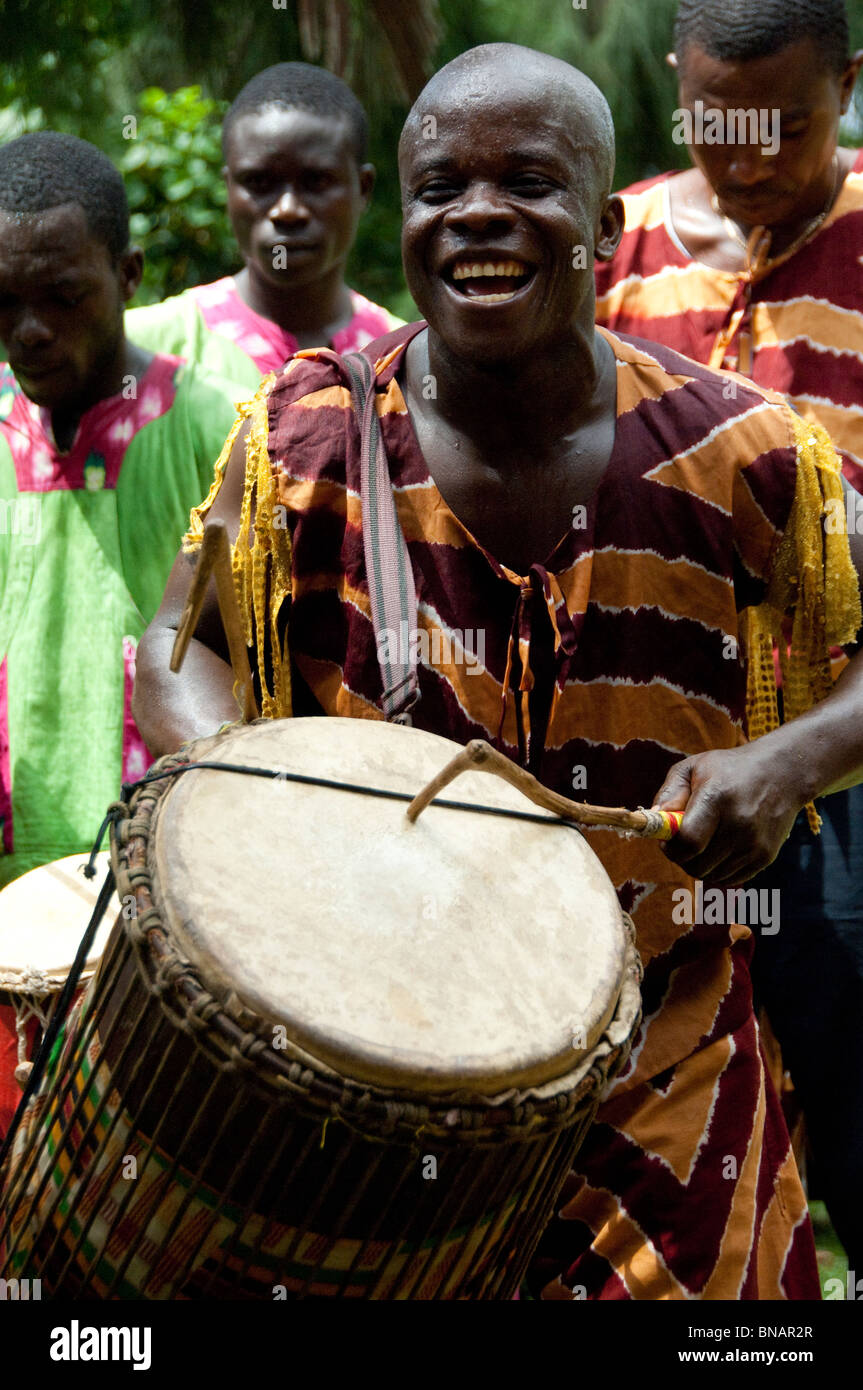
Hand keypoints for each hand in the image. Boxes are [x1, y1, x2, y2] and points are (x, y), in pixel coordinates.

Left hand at [652, 742, 803, 885]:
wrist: (783, 773)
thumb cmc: (730, 769)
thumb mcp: (694, 767)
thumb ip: (669, 792)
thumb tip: (652, 819)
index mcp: (717, 798)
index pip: (688, 842)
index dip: (670, 848)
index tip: (667, 841)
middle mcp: (739, 824)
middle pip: (697, 865)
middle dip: (681, 858)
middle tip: (682, 843)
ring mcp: (754, 844)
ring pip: (711, 876)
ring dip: (699, 865)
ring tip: (702, 843)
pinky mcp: (765, 857)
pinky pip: (729, 879)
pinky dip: (718, 870)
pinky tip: (719, 849)